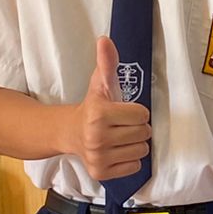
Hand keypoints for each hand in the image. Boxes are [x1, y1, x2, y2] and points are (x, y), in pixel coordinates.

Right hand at [73, 36, 151, 181]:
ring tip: (118, 138)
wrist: (69, 133)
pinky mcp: (100, 173)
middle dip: (136, 127)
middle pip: (144, 133)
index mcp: (99, 114)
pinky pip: (134, 167)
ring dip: (134, 143)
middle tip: (120, 125)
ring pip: (141, 150)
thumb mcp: (100, 84)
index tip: (122, 111)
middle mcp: (97, 138)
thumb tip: (105, 39)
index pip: (143, 114)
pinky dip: (129, 160)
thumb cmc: (92, 107)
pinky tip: (115, 151)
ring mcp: (98, 158)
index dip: (136, 111)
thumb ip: (106, 62)